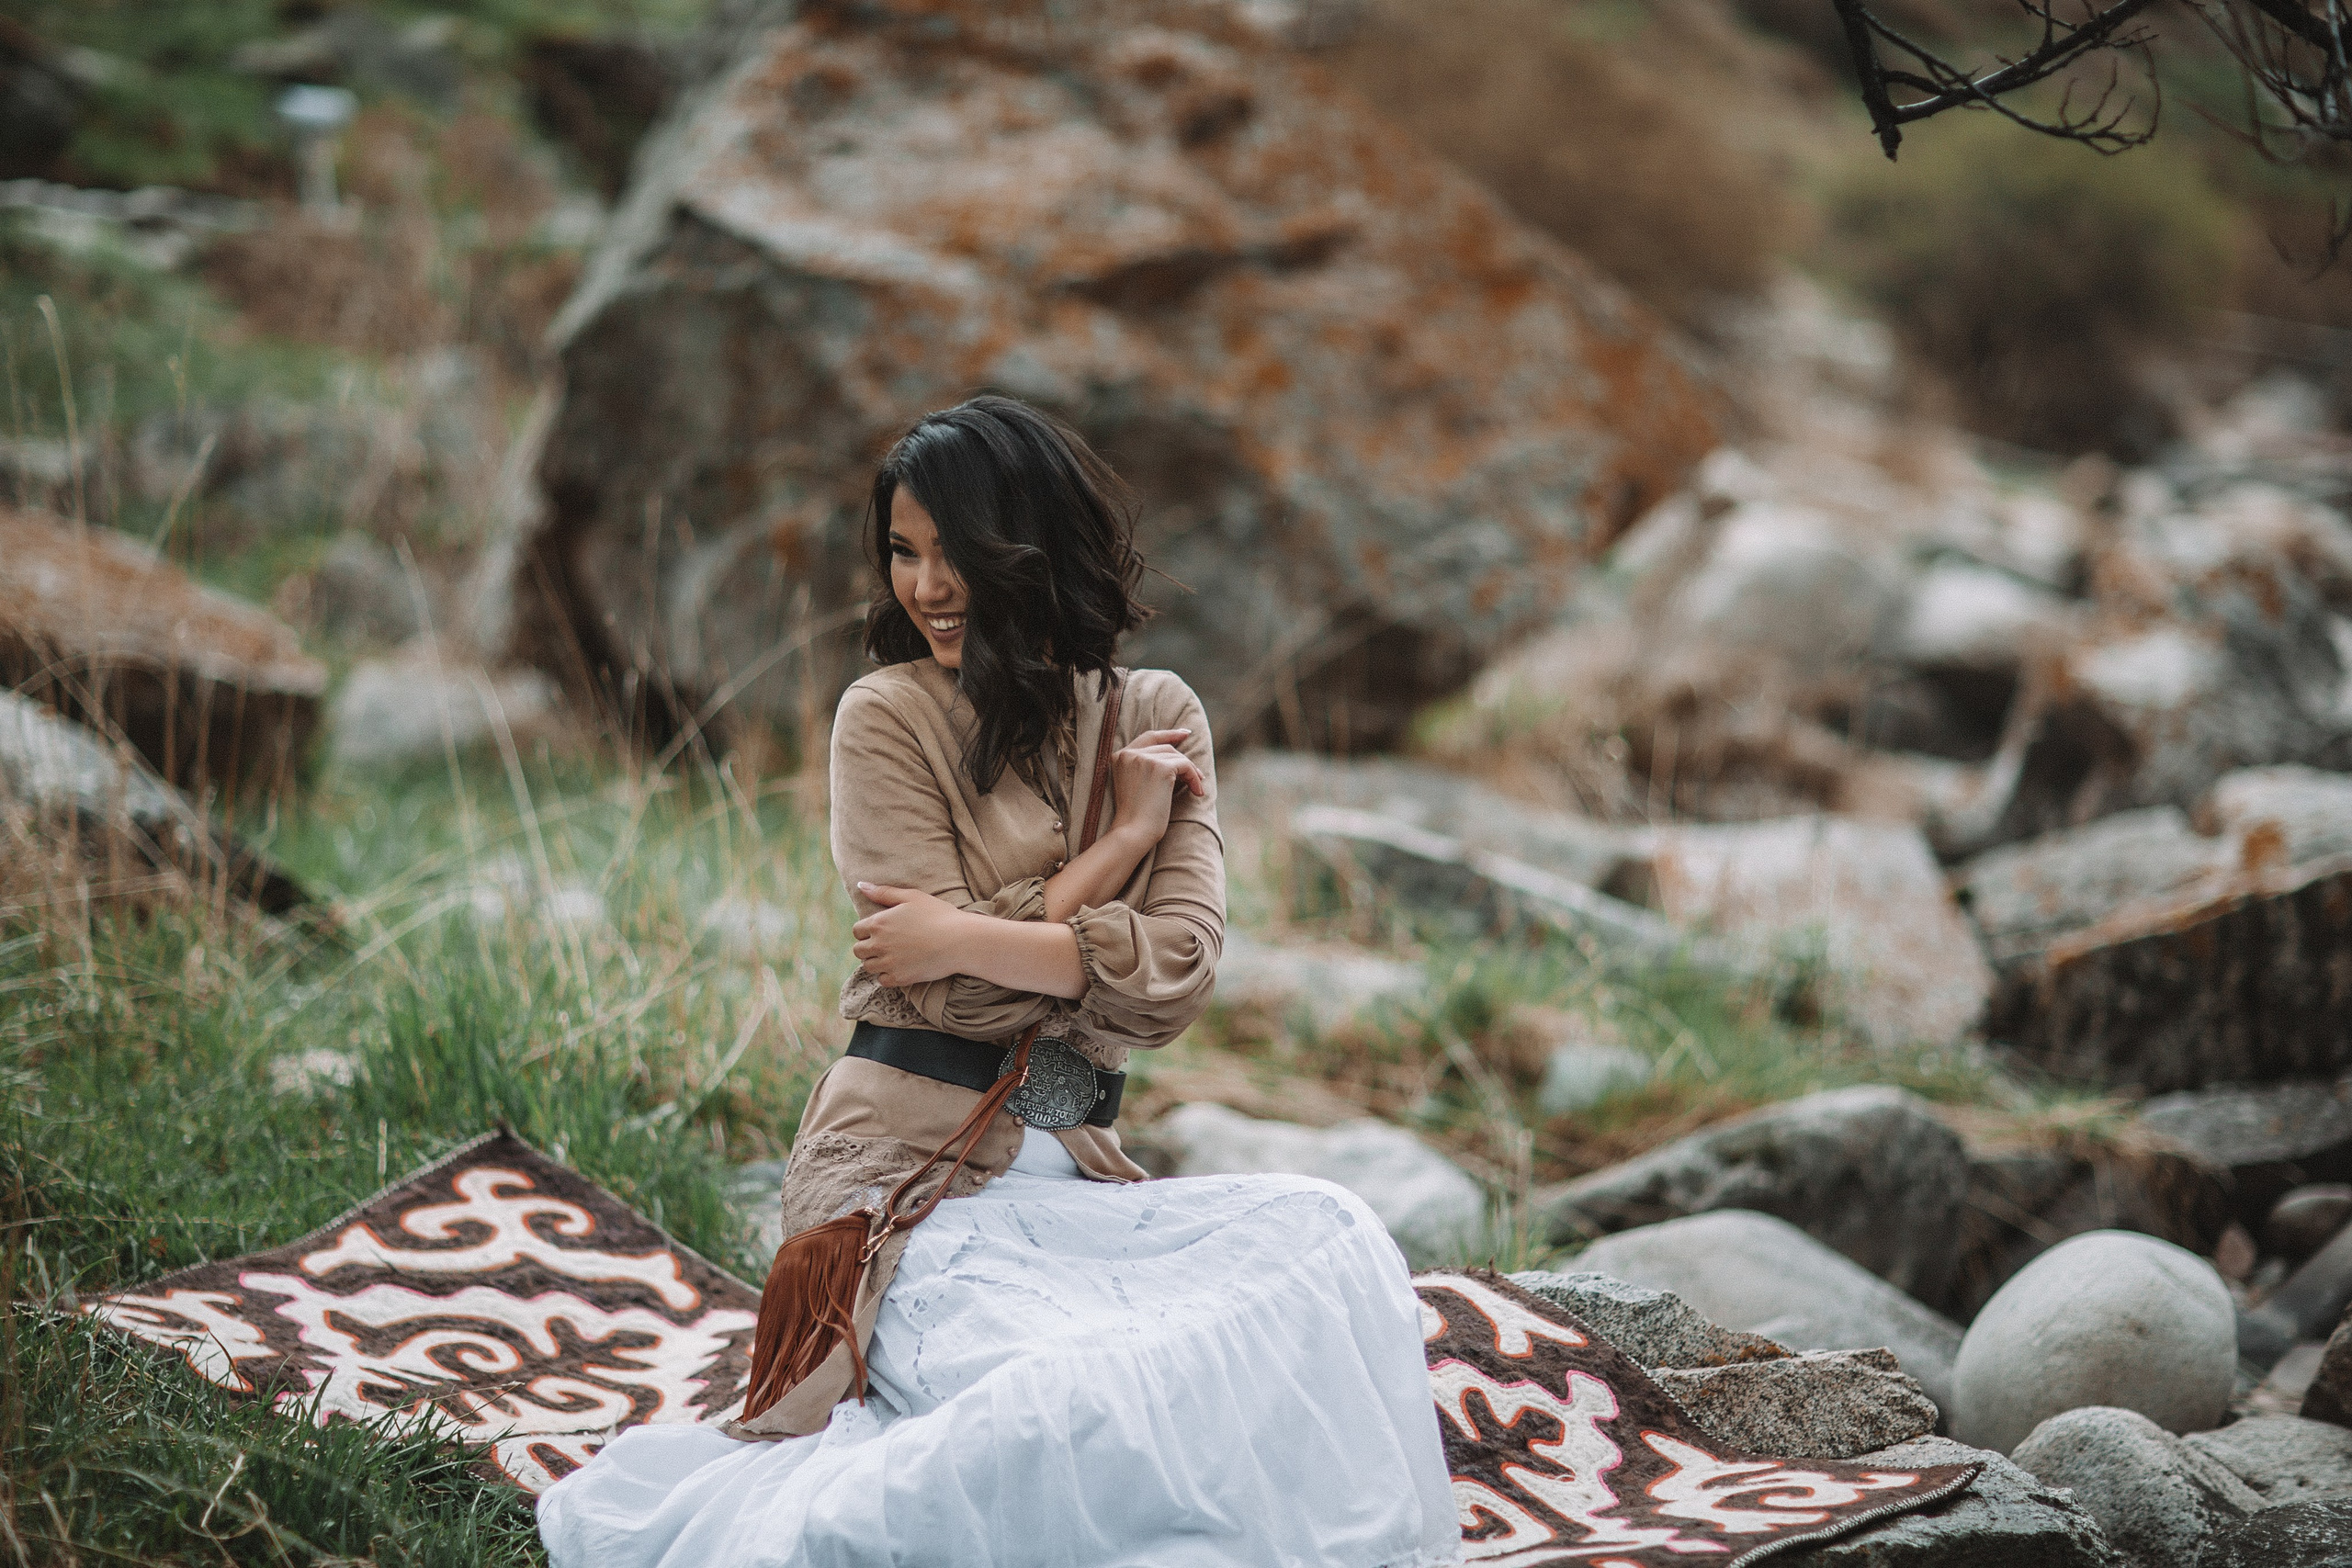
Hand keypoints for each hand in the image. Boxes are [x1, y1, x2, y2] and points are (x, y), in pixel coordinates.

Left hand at [851, 884, 976, 987]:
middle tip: (886, 945)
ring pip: (868, 967)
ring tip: (893, 956)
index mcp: (879, 923)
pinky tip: (900, 967)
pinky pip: (882, 980)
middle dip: (868, 947)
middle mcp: (879, 944)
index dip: (866, 931)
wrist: (960, 941)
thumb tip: (861, 885)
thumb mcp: (912, 896)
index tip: (879, 932)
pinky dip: (888, 975)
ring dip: (876, 962)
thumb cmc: (938, 915)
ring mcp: (888, 963)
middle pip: (858, 951)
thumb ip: (884, 892)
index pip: (857, 931)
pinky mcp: (900, 978)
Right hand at [1106, 728, 1207, 848]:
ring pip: (1177, 756)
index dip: (1169, 734)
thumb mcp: (1136, 784)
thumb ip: (1146, 767)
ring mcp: (1144, 758)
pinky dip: (1195, 778)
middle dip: (1183, 760)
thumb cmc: (1136, 816)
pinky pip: (1185, 766)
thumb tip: (1177, 756)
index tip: (1185, 733)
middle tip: (1199, 774)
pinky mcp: (1160, 767)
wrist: (1133, 831)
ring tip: (1196, 788)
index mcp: (1120, 756)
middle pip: (1165, 747)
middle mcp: (1129, 754)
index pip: (1149, 737)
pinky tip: (1197, 792)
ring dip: (1191, 772)